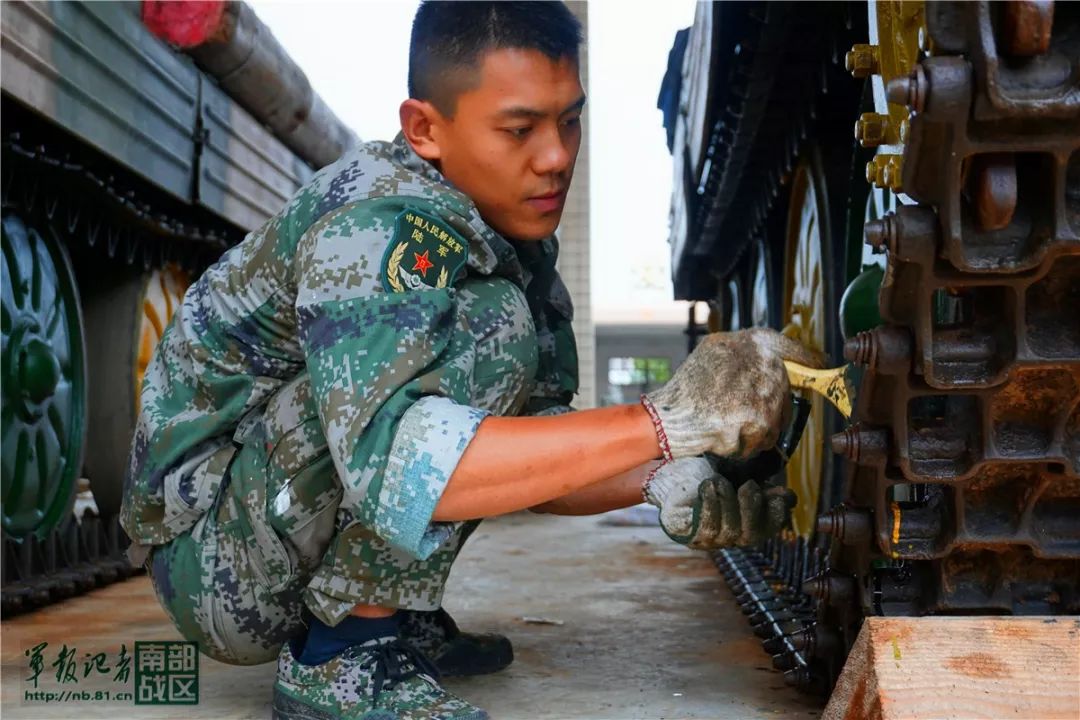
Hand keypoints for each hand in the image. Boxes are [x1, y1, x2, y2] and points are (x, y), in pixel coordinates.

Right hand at [642, 328, 820, 459]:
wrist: (668, 418)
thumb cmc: (687, 390)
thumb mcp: (714, 354)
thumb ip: (744, 353)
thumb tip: (776, 360)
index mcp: (751, 342)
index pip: (791, 348)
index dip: (808, 358)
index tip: (821, 365)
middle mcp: (762, 362)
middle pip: (783, 392)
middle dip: (768, 409)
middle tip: (745, 414)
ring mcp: (762, 391)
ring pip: (776, 418)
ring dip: (757, 429)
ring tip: (727, 423)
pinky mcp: (758, 419)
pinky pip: (764, 439)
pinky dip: (747, 444)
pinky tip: (725, 435)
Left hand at [643, 457, 792, 549]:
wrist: (674, 479)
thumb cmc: (709, 479)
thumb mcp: (738, 480)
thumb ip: (761, 489)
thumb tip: (788, 497)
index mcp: (748, 526)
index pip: (769, 529)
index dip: (776, 514)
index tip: (777, 494)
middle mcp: (732, 539)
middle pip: (750, 535)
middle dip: (752, 508)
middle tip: (748, 485)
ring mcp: (712, 542)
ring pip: (728, 531)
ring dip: (727, 502)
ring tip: (719, 481)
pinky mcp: (692, 537)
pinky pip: (706, 526)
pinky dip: (710, 504)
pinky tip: (708, 486)